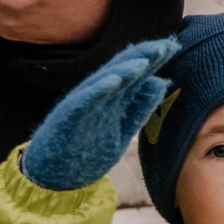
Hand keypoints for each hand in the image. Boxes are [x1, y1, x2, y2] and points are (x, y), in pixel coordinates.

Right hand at [21, 36, 179, 190]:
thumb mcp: (121, 131)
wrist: (51, 177)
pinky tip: (114, 81)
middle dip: (143, 57)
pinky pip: (84, 102)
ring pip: (104, 82)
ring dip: (123, 70)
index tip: (173, 47)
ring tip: (143, 61)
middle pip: (122, 71)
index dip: (153, 60)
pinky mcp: (67, 118)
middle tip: (165, 46)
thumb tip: (161, 82)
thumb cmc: (86, 152)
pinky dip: (98, 90)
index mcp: (112, 99)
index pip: (135, 74)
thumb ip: (139, 109)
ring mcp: (82, 106)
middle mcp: (98, 97)